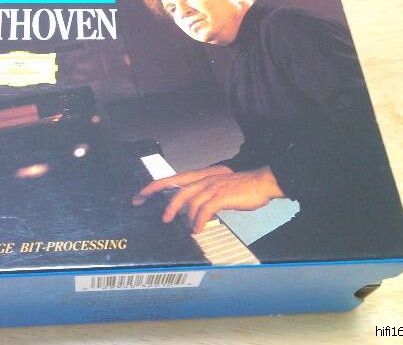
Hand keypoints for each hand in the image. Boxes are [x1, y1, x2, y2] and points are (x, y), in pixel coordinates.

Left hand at [132, 165, 284, 232]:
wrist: (262, 182)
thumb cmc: (242, 186)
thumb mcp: (219, 185)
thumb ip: (204, 193)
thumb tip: (190, 209)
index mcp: (202, 175)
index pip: (173, 178)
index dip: (155, 186)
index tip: (140, 194)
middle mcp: (204, 178)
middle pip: (178, 190)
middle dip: (166, 205)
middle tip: (162, 219)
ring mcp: (212, 186)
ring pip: (190, 202)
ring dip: (186, 217)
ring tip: (187, 228)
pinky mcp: (221, 196)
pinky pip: (204, 210)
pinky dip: (199, 221)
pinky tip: (198, 228)